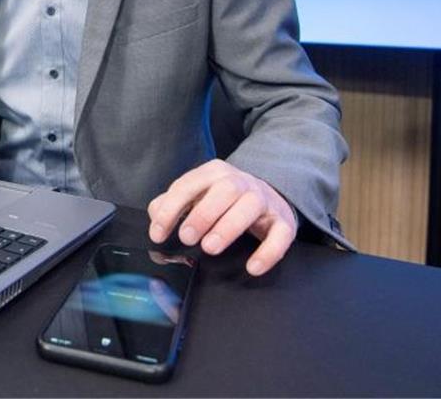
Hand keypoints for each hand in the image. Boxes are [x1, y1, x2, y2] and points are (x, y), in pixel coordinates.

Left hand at [147, 159, 297, 275]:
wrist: (268, 197)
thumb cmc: (222, 201)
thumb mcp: (196, 197)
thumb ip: (171, 208)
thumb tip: (156, 228)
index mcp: (213, 173)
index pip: (188, 185)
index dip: (170, 209)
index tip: (158, 234)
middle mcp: (240, 182)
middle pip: (224, 190)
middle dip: (202, 214)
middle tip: (186, 238)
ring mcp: (264, 199)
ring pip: (250, 206)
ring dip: (228, 227)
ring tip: (210, 248)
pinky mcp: (284, 220)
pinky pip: (280, 233)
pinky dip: (268, 251)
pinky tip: (252, 267)